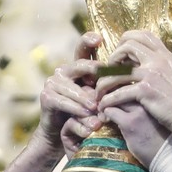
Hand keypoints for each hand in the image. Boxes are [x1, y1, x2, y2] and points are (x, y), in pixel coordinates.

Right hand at [37, 33, 102, 150]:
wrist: (60, 133)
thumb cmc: (85, 114)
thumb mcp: (98, 98)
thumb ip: (106, 88)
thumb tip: (124, 79)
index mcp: (77, 67)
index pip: (83, 49)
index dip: (88, 41)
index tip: (98, 38)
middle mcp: (64, 71)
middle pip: (80, 65)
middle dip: (94, 72)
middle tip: (105, 80)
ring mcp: (53, 83)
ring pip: (73, 88)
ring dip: (85, 98)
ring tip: (96, 107)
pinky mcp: (47, 97)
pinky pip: (63, 101)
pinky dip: (75, 108)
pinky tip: (85, 113)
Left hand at [97, 30, 171, 134]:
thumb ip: (160, 66)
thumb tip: (144, 62)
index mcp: (165, 55)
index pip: (142, 34)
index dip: (125, 41)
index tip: (118, 56)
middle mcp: (158, 60)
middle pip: (127, 46)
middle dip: (112, 59)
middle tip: (107, 73)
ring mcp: (152, 74)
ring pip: (117, 71)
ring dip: (103, 83)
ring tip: (99, 93)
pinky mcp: (146, 91)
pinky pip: (118, 92)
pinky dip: (108, 100)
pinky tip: (104, 107)